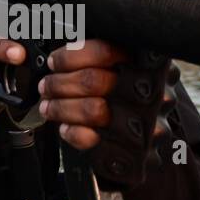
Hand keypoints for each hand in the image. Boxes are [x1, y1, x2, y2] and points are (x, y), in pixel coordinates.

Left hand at [37, 39, 173, 187]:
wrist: (151, 140)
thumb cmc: (129, 95)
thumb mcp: (126, 66)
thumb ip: (100, 54)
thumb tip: (61, 47)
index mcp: (151, 61)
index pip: (107, 49)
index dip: (72, 55)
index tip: (54, 61)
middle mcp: (154, 90)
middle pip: (94, 80)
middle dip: (59, 83)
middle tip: (46, 86)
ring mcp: (146, 124)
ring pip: (93, 110)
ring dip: (61, 107)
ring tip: (48, 106)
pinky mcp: (133, 152)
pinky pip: (94, 140)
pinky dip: (72, 132)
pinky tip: (66, 128)